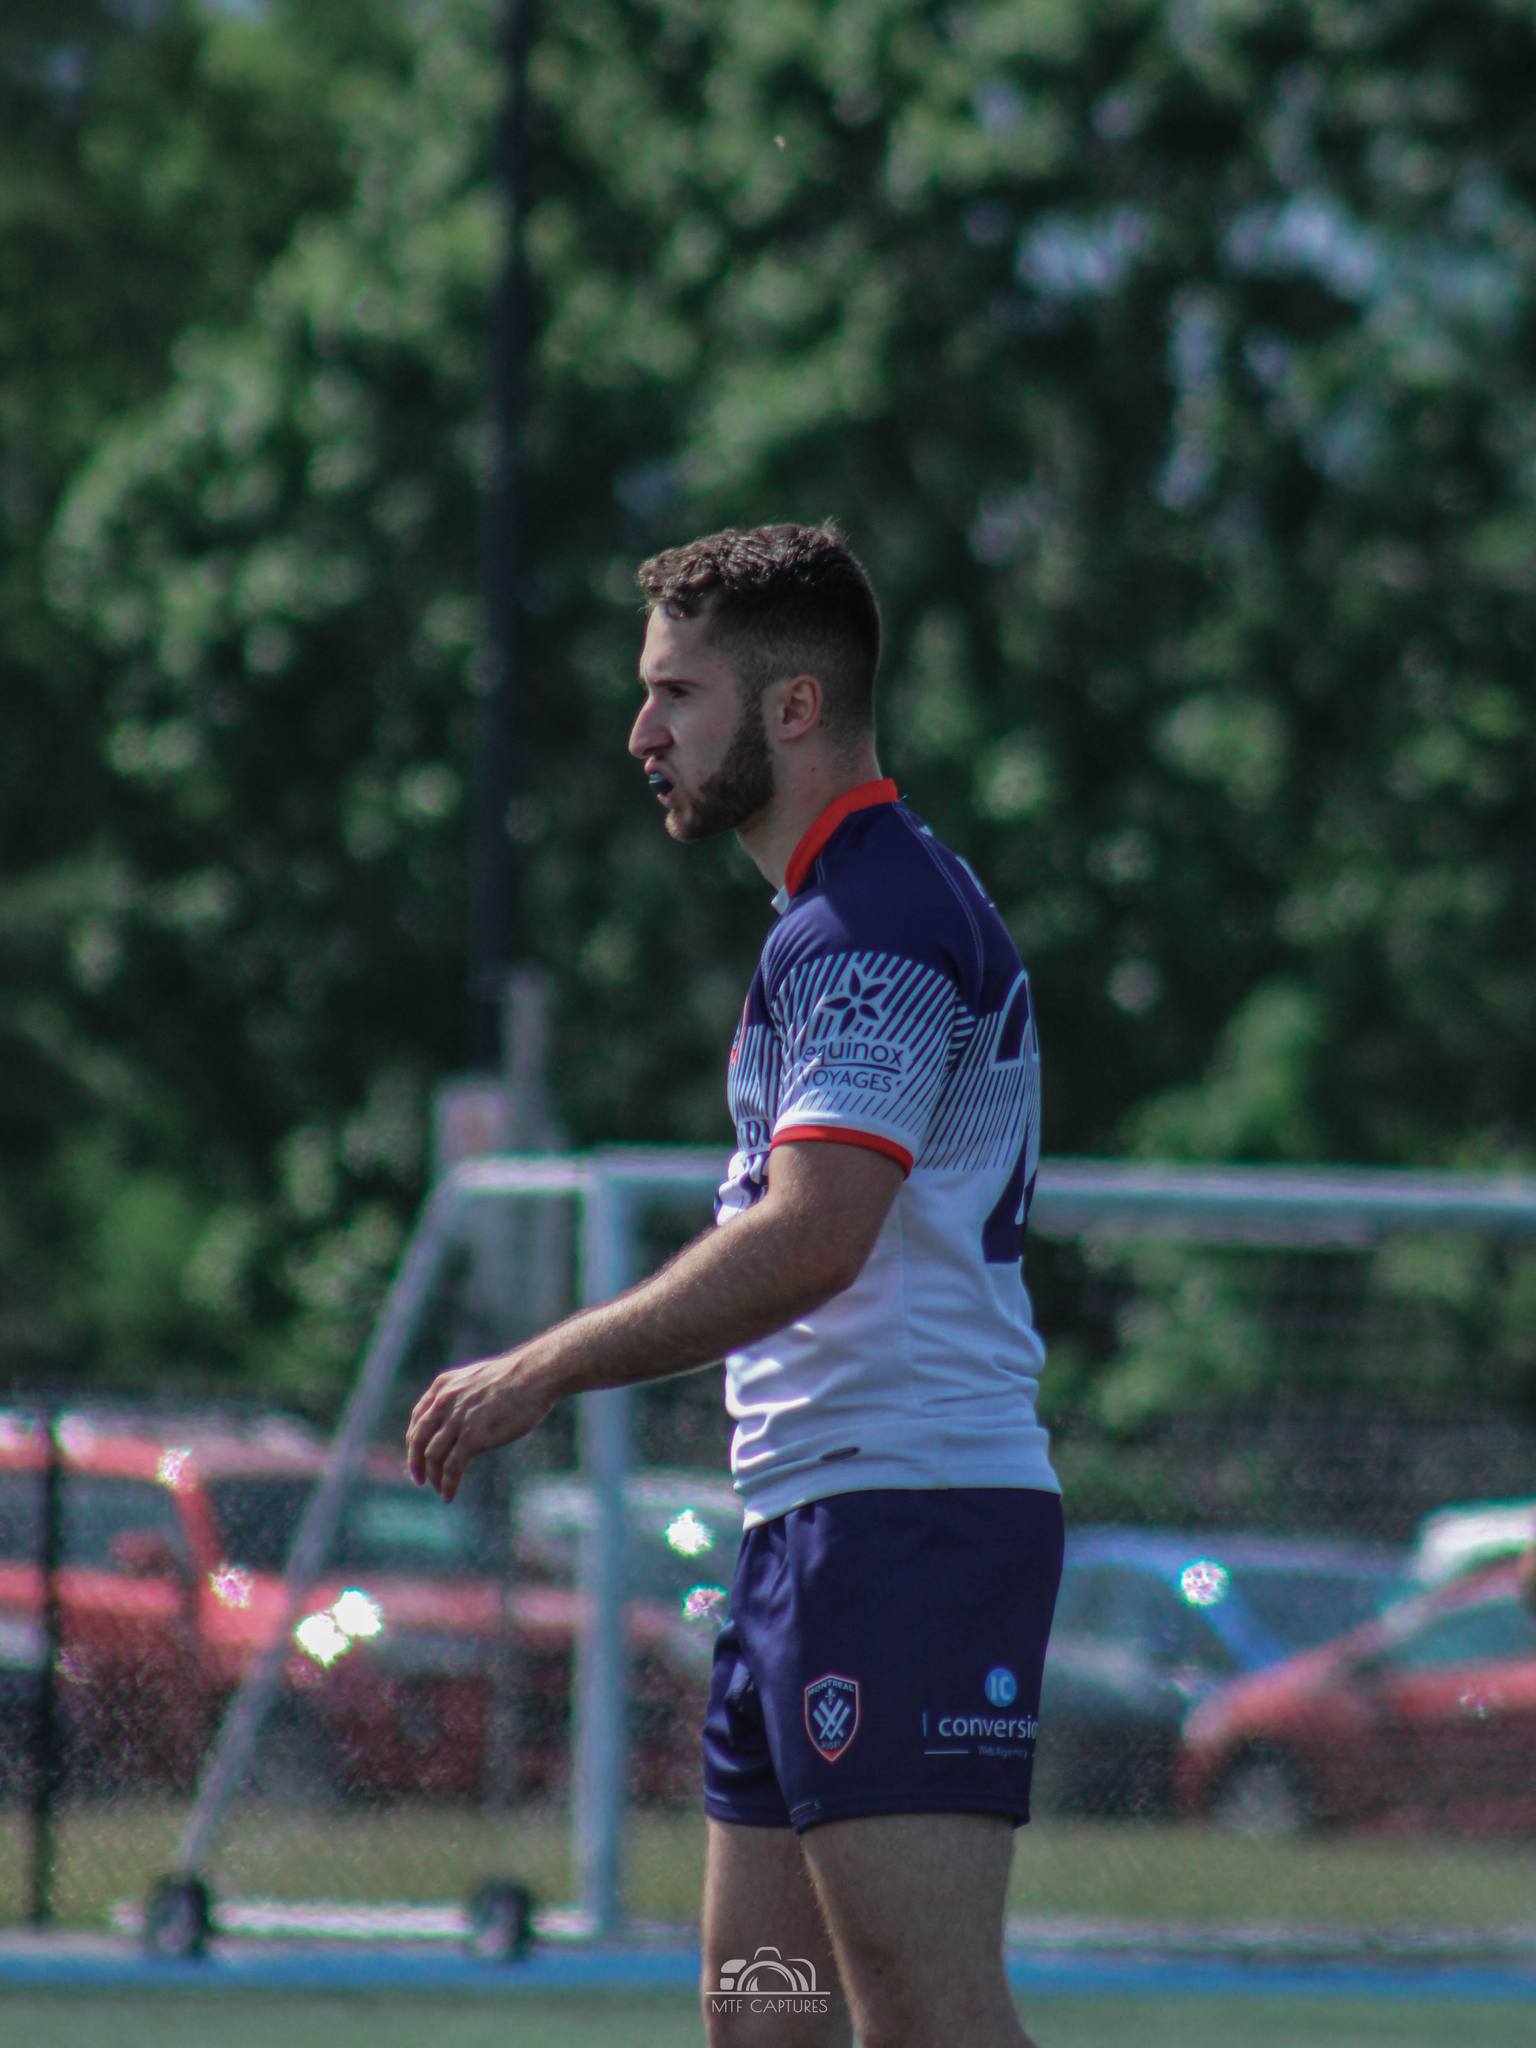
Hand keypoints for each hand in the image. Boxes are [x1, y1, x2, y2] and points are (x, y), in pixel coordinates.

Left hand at [405, 1348, 553, 1501]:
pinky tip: (449, 1495)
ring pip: (433, 1456)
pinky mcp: (473, 1437)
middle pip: (419, 1440)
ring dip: (434, 1477)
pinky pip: (452, 1467)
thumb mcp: (477, 1378)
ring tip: (440, 1489)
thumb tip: (461, 1415)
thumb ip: (462, 1394)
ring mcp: (458, 1419)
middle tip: (420, 1479)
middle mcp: (444, 1402)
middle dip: (416, 1463)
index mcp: (443, 1386)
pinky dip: (448, 1484)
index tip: (418, 1456)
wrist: (535, 1374)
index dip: (414, 1442)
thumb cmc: (516, 1377)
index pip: (418, 1419)